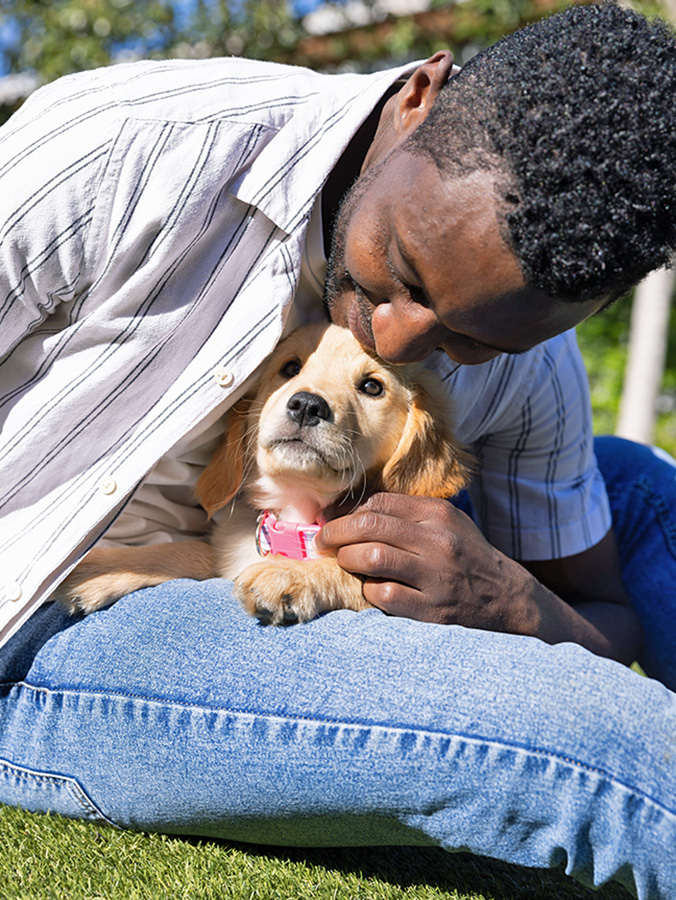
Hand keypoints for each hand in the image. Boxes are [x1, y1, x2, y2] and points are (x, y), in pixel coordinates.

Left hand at [315, 493, 534, 630]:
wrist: (506, 597)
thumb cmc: (465, 555)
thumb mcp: (445, 523)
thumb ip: (405, 514)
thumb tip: (350, 510)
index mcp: (438, 514)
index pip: (379, 503)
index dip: (345, 511)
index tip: (329, 519)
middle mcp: (437, 541)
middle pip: (368, 527)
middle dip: (335, 533)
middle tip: (323, 541)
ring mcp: (435, 576)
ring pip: (372, 558)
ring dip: (347, 559)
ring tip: (342, 562)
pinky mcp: (432, 610)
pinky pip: (384, 595)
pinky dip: (369, 590)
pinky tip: (371, 588)